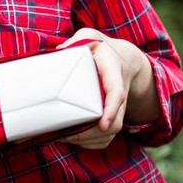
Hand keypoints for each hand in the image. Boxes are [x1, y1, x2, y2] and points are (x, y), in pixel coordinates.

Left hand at [57, 29, 158, 149]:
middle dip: (91, 134)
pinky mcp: (112, 118)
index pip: (117, 95)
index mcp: (114, 75)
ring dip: (88, 141)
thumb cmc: (102, 49)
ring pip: (110, 135)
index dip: (111, 110)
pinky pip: (106, 139)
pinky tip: (71, 140)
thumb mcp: (91, 37)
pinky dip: (90, 144)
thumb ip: (77, 40)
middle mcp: (119, 96)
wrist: (124, 60)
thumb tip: (58, 51)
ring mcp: (117, 110)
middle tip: (65, 134)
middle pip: (114, 123)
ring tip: (62, 137)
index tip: (103, 124)